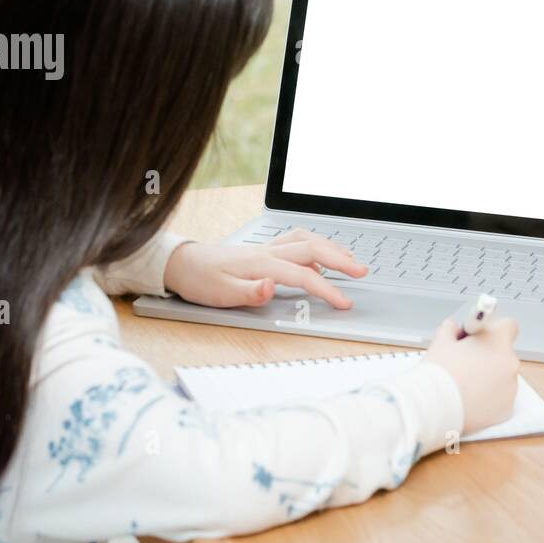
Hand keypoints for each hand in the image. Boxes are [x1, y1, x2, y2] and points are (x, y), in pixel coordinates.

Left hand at [163, 229, 367, 308]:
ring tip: (350, 260)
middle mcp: (268, 251)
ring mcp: (267, 248)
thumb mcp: (220, 294)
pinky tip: (318, 258)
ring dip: (331, 247)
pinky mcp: (264, 249)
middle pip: (313, 248)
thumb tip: (271, 287)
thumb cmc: (200, 280)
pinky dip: (315, 245)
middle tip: (362, 272)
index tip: (344, 302)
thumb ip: (249, 292)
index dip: (327, 289)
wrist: (181, 263)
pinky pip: (297, 240)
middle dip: (341, 259)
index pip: (304, 275)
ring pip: (307, 240)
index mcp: (262, 264)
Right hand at [424, 317, 520, 434]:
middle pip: (503, 354)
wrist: (434, 408)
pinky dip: (488, 399)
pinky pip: (500, 399)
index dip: (493, 330)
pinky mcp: (506, 410)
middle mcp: (510, 364)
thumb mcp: (440, 341)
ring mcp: (510, 388)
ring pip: (502, 377)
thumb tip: (453, 328)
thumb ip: (451, 329)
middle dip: (487, 356)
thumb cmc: (438, 374)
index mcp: (497, 342)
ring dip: (488, 378)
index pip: (509, 326)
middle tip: (465, 363)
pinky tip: (469, 399)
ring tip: (464, 385)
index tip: (479, 337)